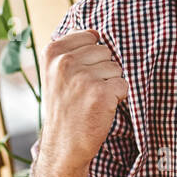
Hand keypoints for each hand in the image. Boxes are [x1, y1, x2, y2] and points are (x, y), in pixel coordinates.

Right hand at [36, 29, 128, 176]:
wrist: (64, 146)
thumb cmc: (65, 107)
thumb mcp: (56, 73)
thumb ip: (72, 50)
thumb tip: (95, 31)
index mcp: (53, 51)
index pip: (91, 36)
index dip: (92, 57)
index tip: (79, 76)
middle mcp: (65, 61)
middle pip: (106, 51)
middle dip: (102, 70)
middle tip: (85, 92)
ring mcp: (83, 77)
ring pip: (116, 68)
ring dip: (110, 84)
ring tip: (91, 100)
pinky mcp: (101, 92)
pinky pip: (123, 84)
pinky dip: (118, 97)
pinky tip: (101, 108)